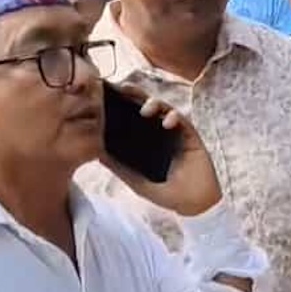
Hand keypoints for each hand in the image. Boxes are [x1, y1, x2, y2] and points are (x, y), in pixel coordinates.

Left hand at [100, 86, 220, 216]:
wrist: (194, 203)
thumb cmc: (166, 193)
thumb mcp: (137, 181)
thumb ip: (119, 167)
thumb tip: (96, 153)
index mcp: (146, 142)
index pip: (131, 118)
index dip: (120, 106)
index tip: (105, 96)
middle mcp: (159, 133)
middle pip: (146, 108)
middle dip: (135, 96)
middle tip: (122, 88)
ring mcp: (175, 132)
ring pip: (163, 109)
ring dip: (154, 104)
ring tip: (145, 109)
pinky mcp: (190, 135)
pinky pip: (181, 120)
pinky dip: (173, 117)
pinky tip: (167, 122)